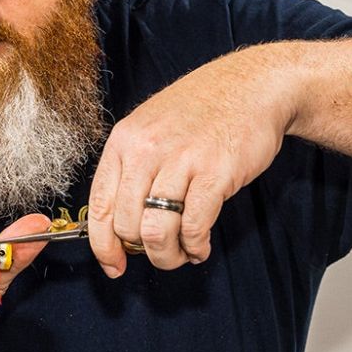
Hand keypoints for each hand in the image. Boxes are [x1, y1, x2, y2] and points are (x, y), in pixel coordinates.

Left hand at [87, 46, 294, 275]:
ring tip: (183, 252)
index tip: (113, 265)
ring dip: (169, 255)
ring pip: (155, 232)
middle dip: (143, 252)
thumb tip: (121, 225)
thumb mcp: (151, 128)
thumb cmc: (201, 111)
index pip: (99, 205)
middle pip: (126, 226)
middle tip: (161, 252)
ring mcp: (180, 160)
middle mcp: (145, 150)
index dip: (103, 245)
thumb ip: (133, 169)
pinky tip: (201, 246)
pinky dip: (196, 246)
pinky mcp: (215, 173)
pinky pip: (194, 226)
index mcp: (124, 141)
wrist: (251, 86)